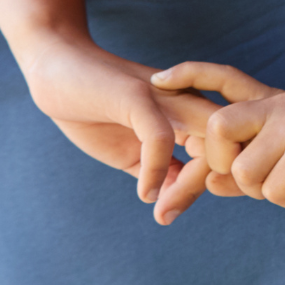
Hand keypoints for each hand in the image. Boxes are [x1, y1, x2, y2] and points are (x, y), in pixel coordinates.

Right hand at [19, 33, 218, 204]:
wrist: (56, 69)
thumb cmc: (96, 109)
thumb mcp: (133, 150)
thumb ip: (160, 172)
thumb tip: (177, 203)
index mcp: (192, 112)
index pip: (225, 151)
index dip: (208, 185)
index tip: (172, 211)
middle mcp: (189, 100)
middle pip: (228, 145)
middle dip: (206, 187)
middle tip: (168, 216)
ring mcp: (167, 95)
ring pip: (206, 140)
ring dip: (188, 184)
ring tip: (162, 211)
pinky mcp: (139, 95)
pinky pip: (162, 137)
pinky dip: (157, 170)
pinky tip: (144, 192)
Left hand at [149, 62, 284, 221]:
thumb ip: (254, 169)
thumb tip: (207, 177)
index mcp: (279, 105)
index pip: (225, 79)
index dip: (189, 76)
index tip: (157, 80)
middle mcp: (283, 106)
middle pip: (217, 127)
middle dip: (223, 164)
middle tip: (255, 180)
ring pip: (245, 172)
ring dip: (269, 193)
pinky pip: (274, 190)